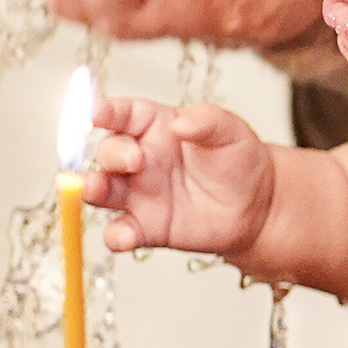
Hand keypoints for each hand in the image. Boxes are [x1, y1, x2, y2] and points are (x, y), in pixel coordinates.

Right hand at [83, 94, 276, 262]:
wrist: (255, 205)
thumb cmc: (237, 161)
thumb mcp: (231, 131)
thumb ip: (207, 121)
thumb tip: (180, 122)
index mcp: (155, 127)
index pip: (123, 114)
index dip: (105, 111)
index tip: (94, 113)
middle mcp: (139, 159)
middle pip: (107, 152)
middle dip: (113, 154)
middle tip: (135, 160)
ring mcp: (138, 194)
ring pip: (101, 191)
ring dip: (92, 190)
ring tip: (95, 189)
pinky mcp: (146, 227)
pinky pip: (120, 231)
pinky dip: (116, 235)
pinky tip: (123, 236)